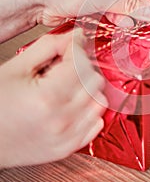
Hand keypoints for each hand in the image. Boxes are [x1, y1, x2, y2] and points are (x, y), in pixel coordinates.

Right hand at [0, 29, 106, 167]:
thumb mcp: (17, 67)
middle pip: (95, 81)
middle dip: (83, 68)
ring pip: (100, 100)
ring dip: (89, 88)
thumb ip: (50, 46)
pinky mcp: (70, 146)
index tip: (70, 46)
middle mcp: (62, 119)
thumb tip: (77, 35)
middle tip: (65, 68)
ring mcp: (68, 136)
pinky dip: (90, 109)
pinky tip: (74, 104)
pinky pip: (98, 122)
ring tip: (69, 86)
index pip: (82, 63)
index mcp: (47, 96)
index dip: (76, 49)